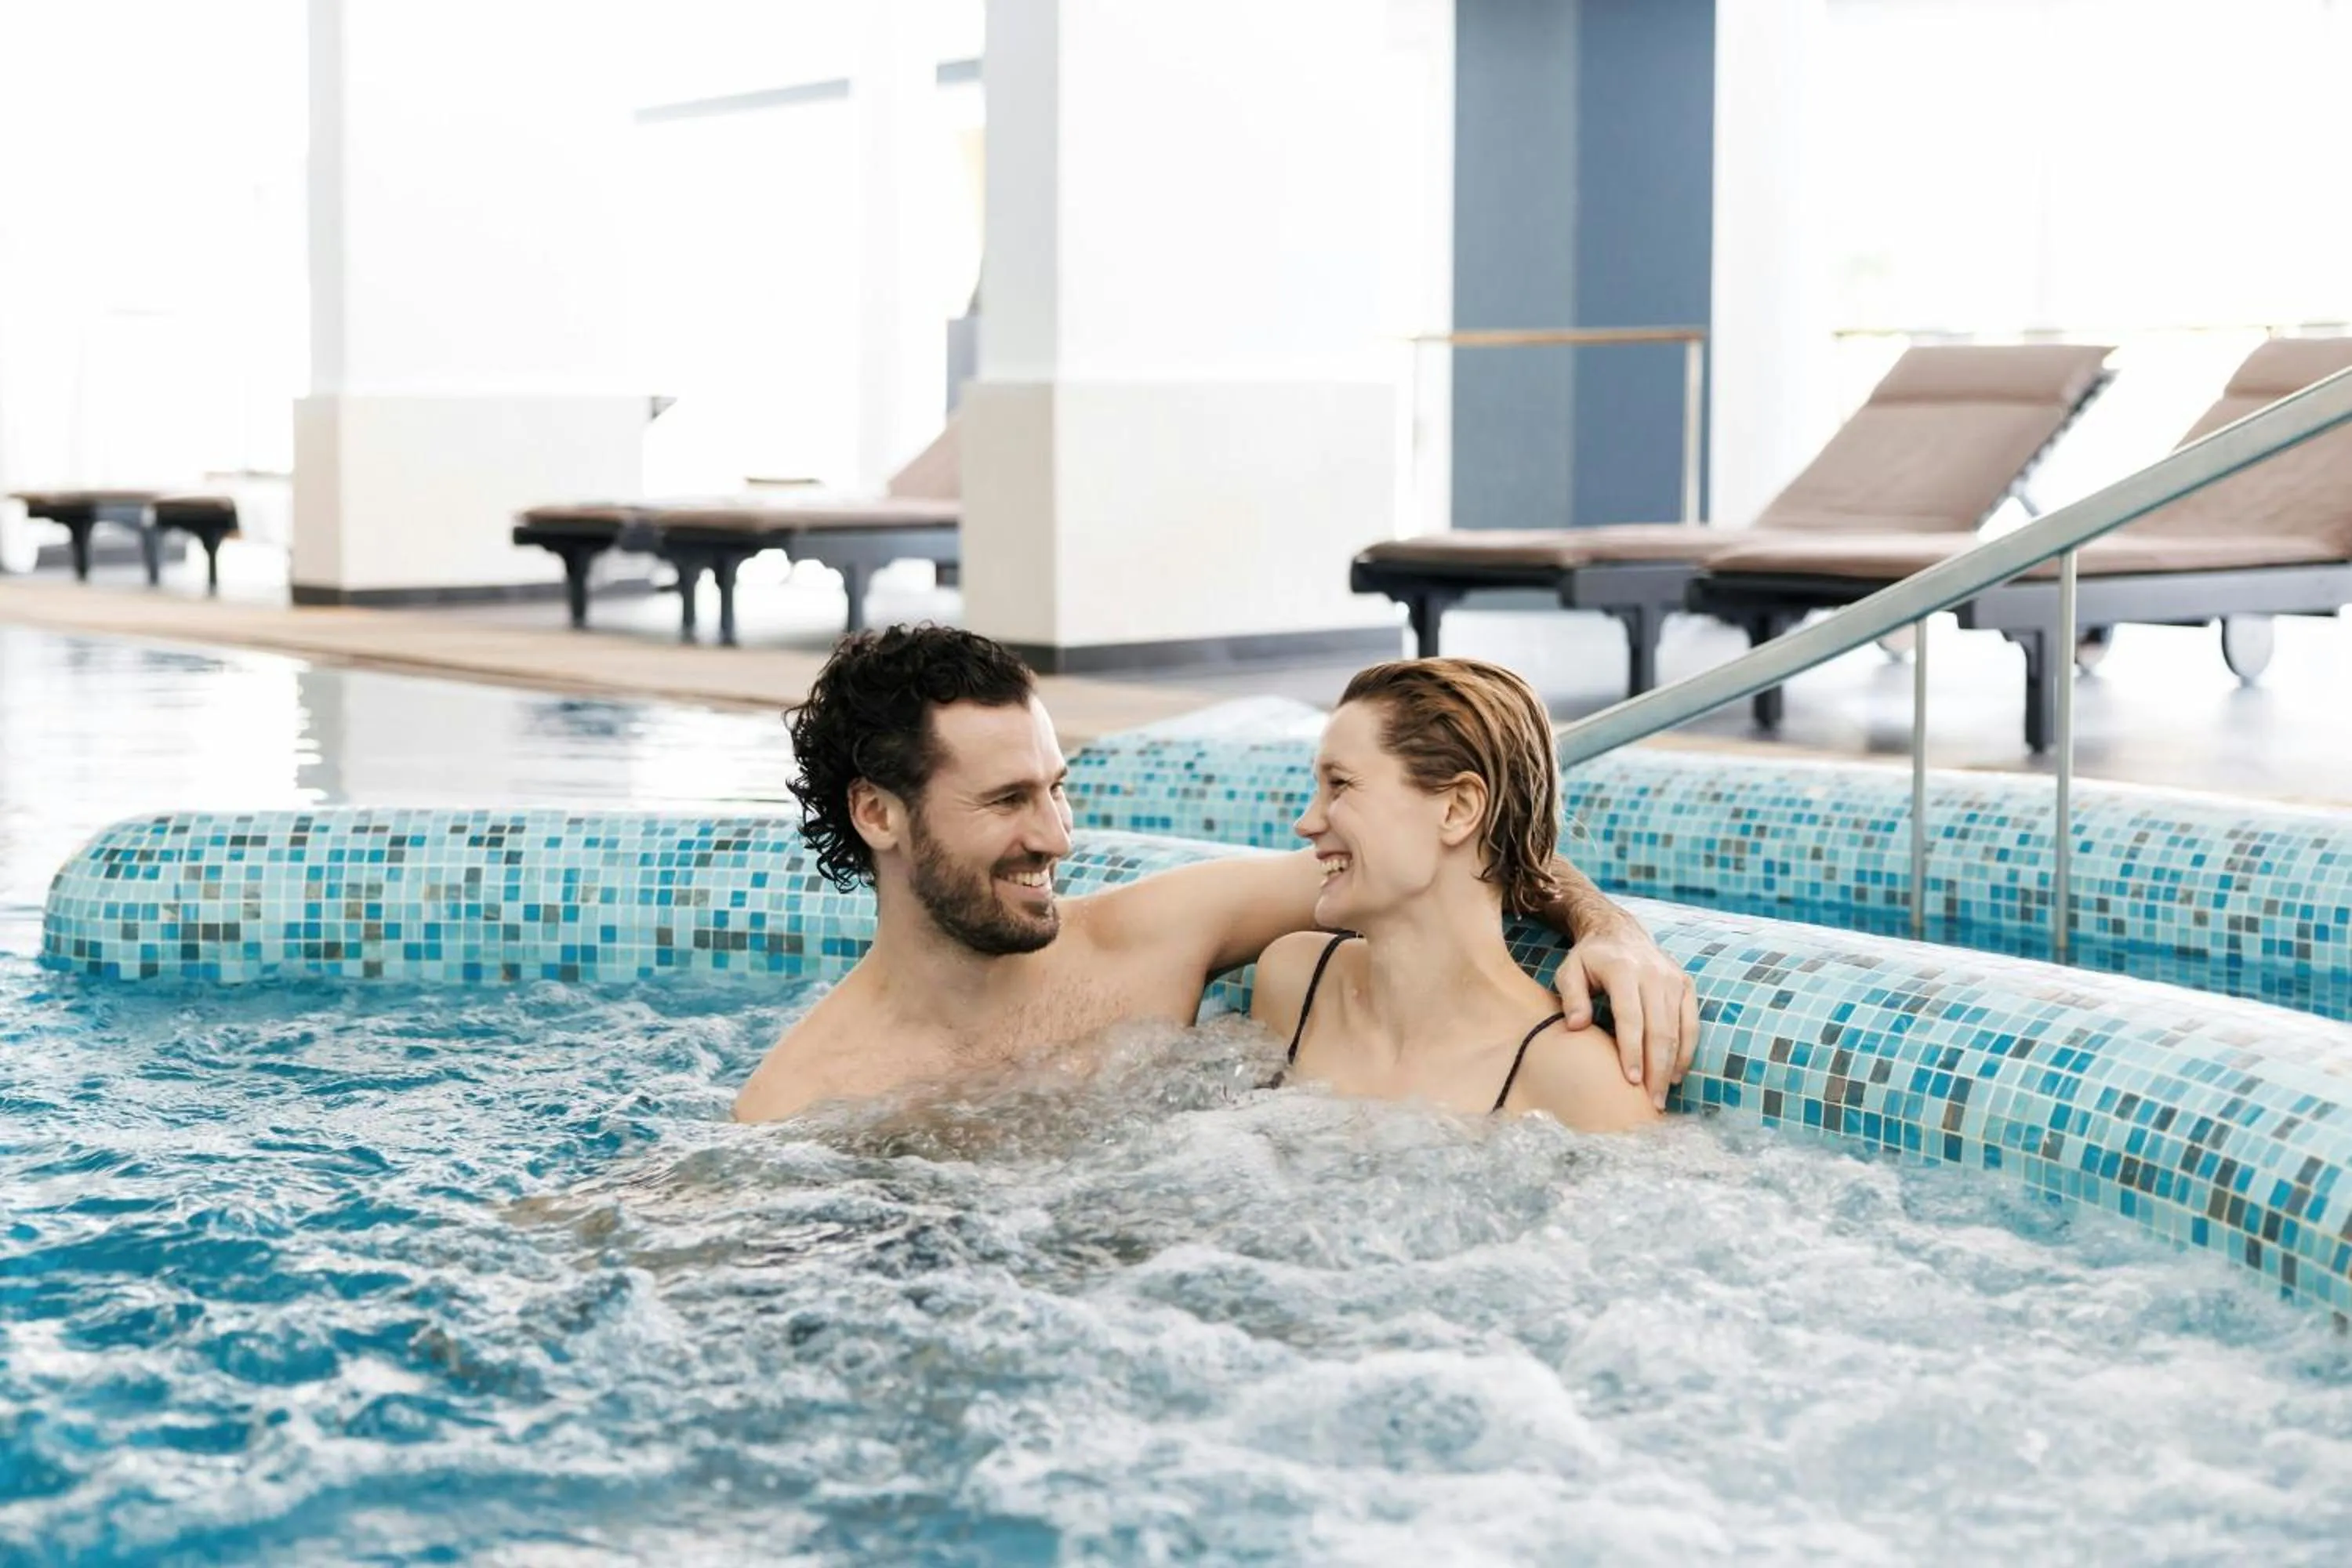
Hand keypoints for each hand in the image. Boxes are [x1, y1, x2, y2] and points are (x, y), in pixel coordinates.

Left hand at [1554, 918, 1697, 1110]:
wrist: (1618, 931)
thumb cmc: (1589, 960)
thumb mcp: (1569, 971)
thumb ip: (1571, 997)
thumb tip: (1577, 1026)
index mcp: (1623, 970)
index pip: (1631, 1018)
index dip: (1632, 1051)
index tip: (1631, 1081)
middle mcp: (1654, 974)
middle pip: (1659, 1029)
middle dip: (1656, 1069)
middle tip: (1650, 1102)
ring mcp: (1674, 979)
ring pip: (1678, 1029)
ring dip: (1672, 1066)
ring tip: (1662, 1096)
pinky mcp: (1686, 985)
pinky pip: (1692, 1023)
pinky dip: (1686, 1051)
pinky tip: (1676, 1075)